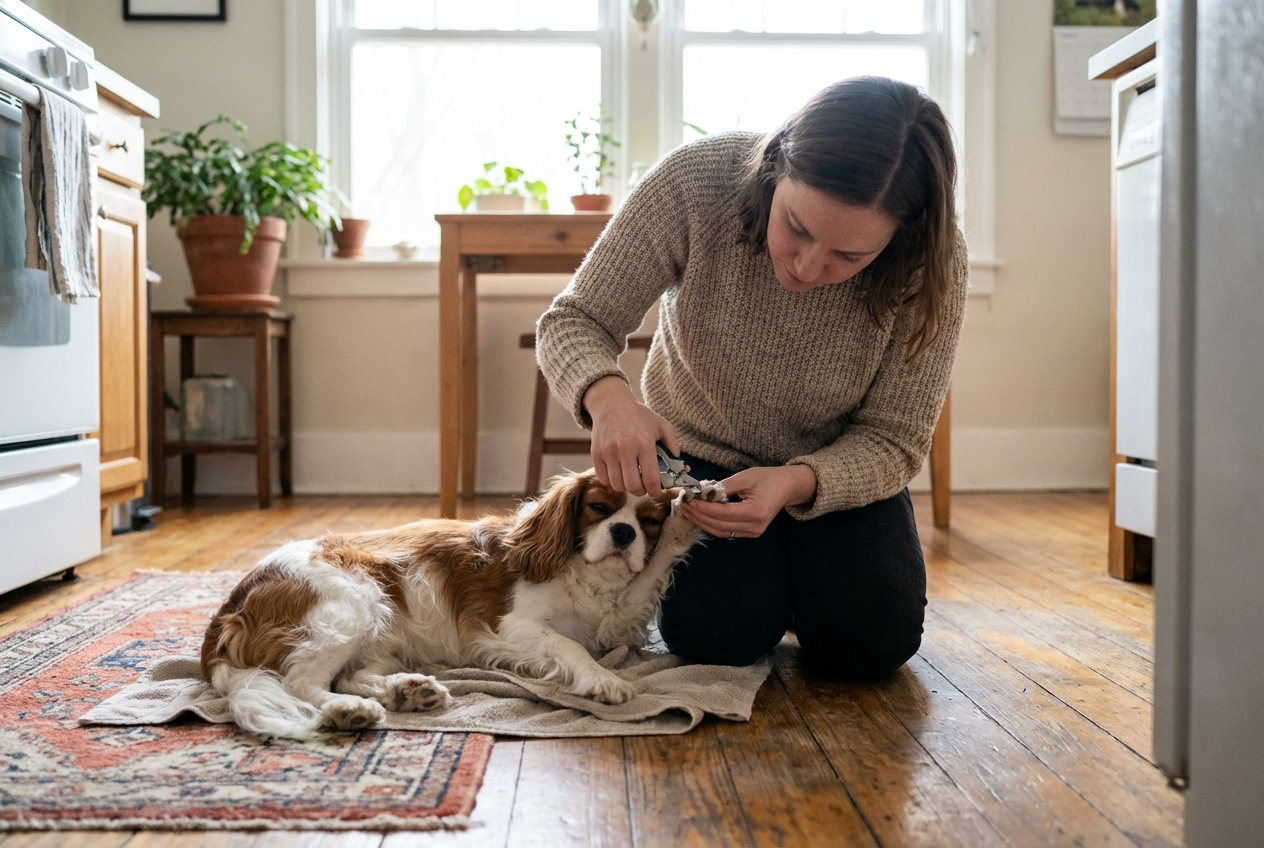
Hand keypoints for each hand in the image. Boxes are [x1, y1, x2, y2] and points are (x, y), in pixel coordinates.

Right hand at [583, 375, 678, 495]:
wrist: (611, 404)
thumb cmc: (639, 416)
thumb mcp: (661, 425)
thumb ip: (673, 446)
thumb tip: (681, 468)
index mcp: (644, 443)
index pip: (651, 478)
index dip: (655, 491)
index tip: (656, 492)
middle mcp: (625, 449)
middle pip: (633, 486)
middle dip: (641, 492)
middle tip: (643, 487)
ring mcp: (609, 452)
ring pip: (617, 485)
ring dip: (626, 487)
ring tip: (630, 479)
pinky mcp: (596, 454)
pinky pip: (603, 480)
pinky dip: (611, 482)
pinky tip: (618, 473)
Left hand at [681, 465, 816, 538]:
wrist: (786, 487)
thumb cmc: (768, 478)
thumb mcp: (745, 477)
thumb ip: (723, 486)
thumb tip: (701, 492)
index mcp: (756, 512)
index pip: (723, 513)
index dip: (703, 508)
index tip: (688, 499)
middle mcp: (755, 527)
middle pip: (719, 525)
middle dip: (699, 515)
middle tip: (683, 504)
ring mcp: (753, 532)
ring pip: (720, 531)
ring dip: (702, 522)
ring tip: (688, 510)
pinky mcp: (749, 533)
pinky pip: (726, 531)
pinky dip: (711, 524)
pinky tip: (700, 515)